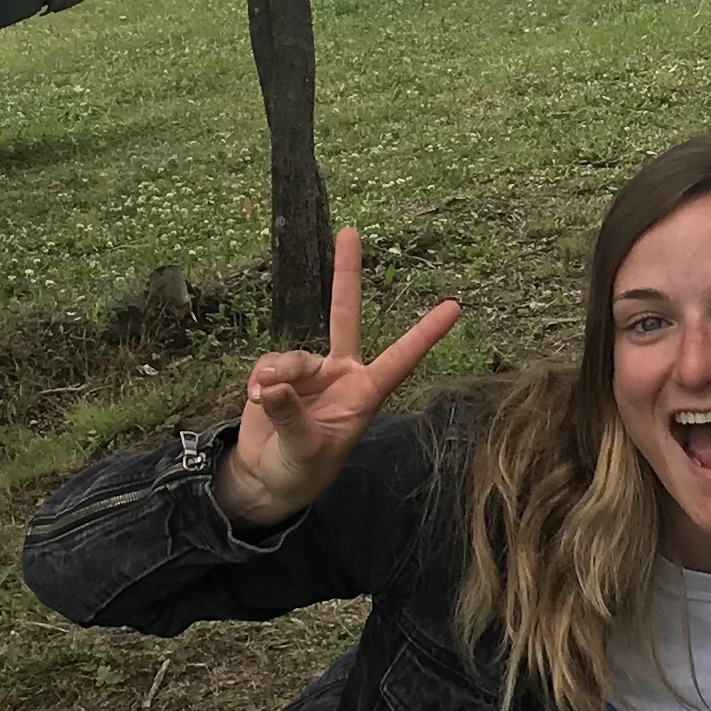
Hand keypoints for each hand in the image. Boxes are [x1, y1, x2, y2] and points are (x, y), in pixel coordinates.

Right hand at [218, 230, 461, 526]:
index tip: (454, 307)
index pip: (400, 359)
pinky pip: (269, 364)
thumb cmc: (303, 469)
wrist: (268, 478)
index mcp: (365, 393)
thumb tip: (272, 384)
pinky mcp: (278, 374)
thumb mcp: (306, 449)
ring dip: (279, 374)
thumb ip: (291, 415)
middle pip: (345, 316)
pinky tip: (256, 397)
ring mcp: (310, 372)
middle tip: (351, 232)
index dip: (425, 334)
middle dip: (346, 275)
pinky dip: (261, 380)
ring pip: (295, 356)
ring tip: (267, 399)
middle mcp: (342, 374)